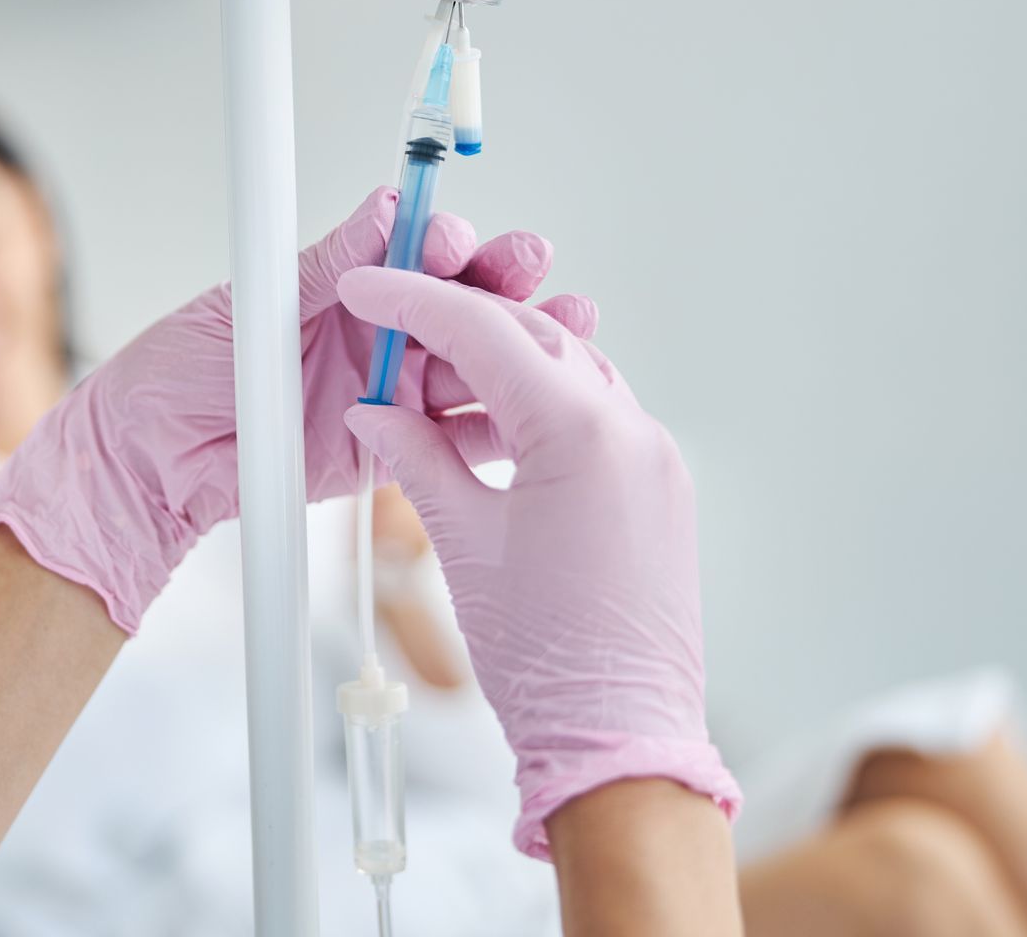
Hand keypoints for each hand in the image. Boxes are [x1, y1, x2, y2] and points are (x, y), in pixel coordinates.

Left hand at [0, 187, 591, 633]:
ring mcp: (387, 392)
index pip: (412, 251)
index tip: (450, 238)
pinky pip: (454, 437)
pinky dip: (498, 420)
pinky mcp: (390, 452)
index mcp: (341, 286)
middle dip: (501, 279)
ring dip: (522, 343)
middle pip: (459, 301)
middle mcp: (374, 334)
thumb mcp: (250, 306)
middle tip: (529, 262)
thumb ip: (326, 266)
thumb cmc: (175, 372)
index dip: (440, 241)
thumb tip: (384, 208)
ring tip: (569, 323)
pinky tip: (538, 403)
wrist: (146, 462)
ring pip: (472, 363)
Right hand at [339, 265, 740, 859]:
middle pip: (532, 338)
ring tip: (426, 388)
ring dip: (498, 364)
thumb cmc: (547, 658)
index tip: (367, 288)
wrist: (620, 739)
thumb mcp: (463, 542)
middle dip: (455, 324)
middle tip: (389, 330)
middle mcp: (632, 431)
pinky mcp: (659, 490)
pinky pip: (592, 417)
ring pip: (567, 372)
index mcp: (583, 432)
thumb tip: (378, 413)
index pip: (484, 331)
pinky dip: (534, 406)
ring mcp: (654, 460)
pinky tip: (481, 431)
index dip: (413, 301)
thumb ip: (417, 459)